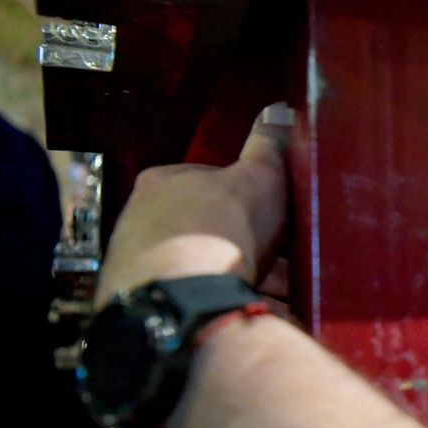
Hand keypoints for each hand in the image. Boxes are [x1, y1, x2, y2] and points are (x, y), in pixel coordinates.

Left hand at [97, 116, 289, 303]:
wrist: (182, 300)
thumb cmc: (217, 230)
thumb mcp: (257, 179)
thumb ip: (268, 149)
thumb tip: (278, 113)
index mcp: (162, 182)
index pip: (210, 180)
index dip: (249, 199)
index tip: (275, 217)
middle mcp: (142, 222)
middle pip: (208, 229)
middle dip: (249, 245)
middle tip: (286, 261)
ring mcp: (141, 268)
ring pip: (205, 269)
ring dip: (244, 281)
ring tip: (282, 294)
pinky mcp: (150, 307)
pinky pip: (199, 304)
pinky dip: (229, 308)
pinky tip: (259, 314)